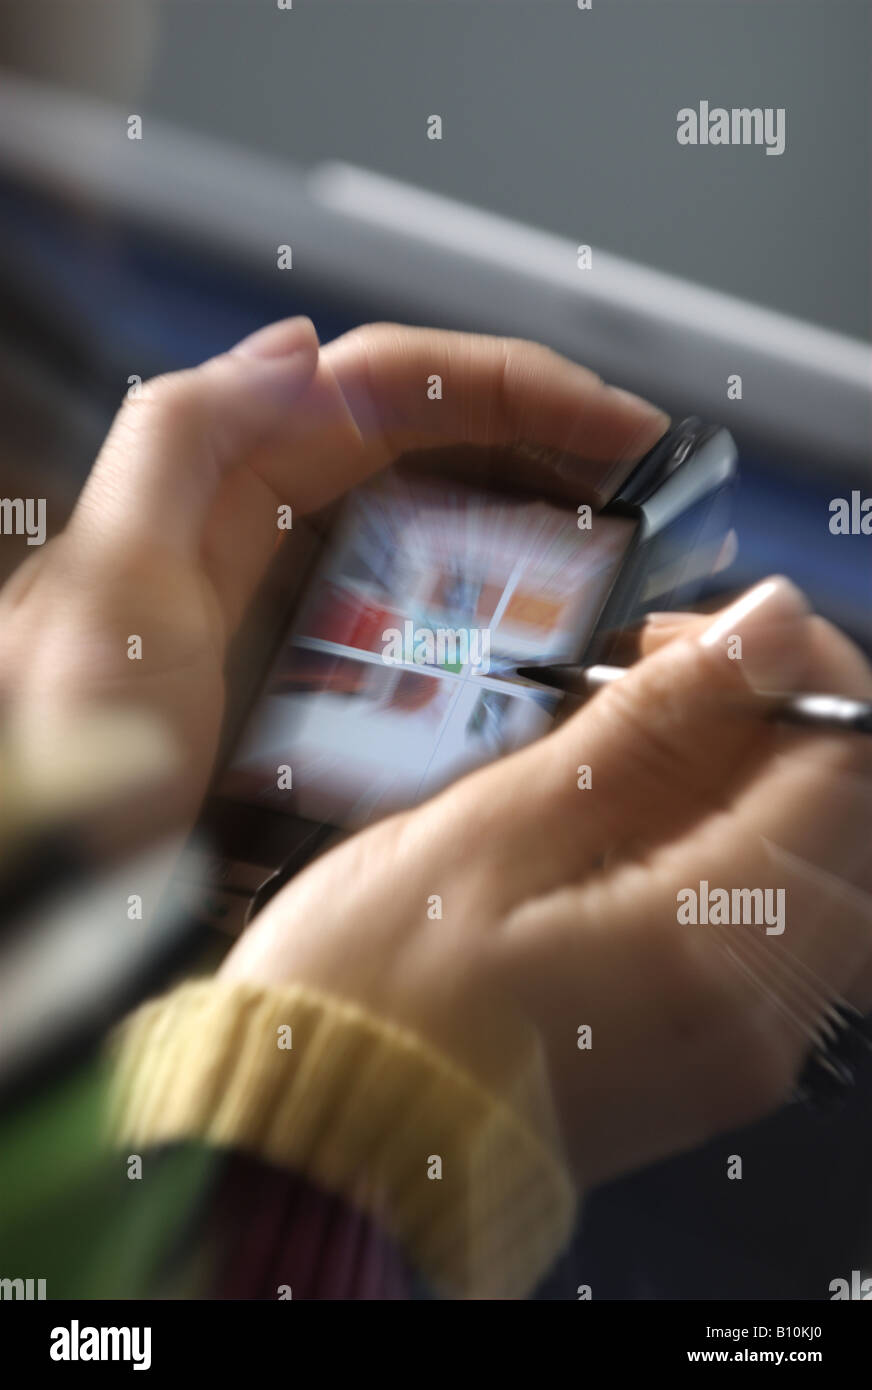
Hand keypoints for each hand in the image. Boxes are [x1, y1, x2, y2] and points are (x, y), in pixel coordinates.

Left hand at [0, 319, 667, 845]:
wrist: (53, 901)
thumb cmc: (65, 768)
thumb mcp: (103, 598)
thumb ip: (180, 448)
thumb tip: (303, 346)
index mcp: (220, 491)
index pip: (386, 391)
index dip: (509, 388)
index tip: (614, 429)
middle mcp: (264, 538)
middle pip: (429, 451)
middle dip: (540, 448)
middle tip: (640, 491)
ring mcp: (297, 615)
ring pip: (436, 532)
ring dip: (529, 526)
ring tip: (617, 556)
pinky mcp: (318, 690)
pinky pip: (425, 631)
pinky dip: (491, 619)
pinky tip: (545, 645)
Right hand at [221, 576, 871, 1184]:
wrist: (317, 1152)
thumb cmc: (369, 989)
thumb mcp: (497, 827)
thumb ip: (650, 725)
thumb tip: (771, 621)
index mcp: (711, 949)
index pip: (847, 762)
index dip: (792, 665)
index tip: (681, 636)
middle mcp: (761, 1014)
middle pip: (849, 814)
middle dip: (766, 715)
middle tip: (644, 678)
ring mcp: (743, 1047)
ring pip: (818, 868)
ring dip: (747, 778)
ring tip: (627, 747)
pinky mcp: (712, 1058)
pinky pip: (775, 927)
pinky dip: (730, 849)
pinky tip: (633, 824)